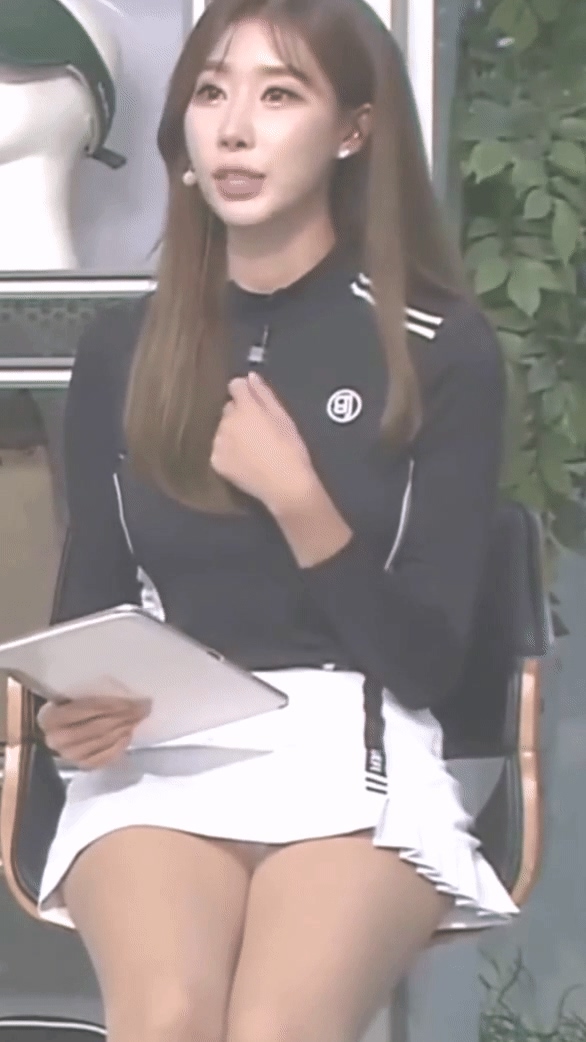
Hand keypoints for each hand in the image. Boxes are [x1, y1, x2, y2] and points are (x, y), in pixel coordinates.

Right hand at [37, 694, 150, 769]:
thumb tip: (120, 689)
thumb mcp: (73, 694)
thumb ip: (87, 693)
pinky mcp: (80, 766)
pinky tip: (128, 735)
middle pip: (96, 727)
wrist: (60, 727)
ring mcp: (68, 755)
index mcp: (50, 717)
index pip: (86, 709)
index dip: (112, 704)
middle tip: (144, 707)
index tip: (134, 698)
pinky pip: (102, 759)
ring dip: (124, 729)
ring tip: (139, 718)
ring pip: (101, 742)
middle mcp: (55, 739)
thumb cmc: (70, 704)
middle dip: (124, 716)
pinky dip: (117, 747)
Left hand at [210, 371, 316, 513]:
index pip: (235, 385)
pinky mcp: (216, 461)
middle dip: (239, 414)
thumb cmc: (290, 449)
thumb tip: (250, 376)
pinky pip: (219, 449)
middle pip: (228, 408)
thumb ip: (264, 394)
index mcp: (245, 407)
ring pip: (223, 429)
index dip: (245, 391)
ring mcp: (218, 442)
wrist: (284, 486)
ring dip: (232, 433)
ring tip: (252, 448)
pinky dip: (228, 452)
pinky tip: (244, 461)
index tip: (253, 402)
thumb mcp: (283, 417)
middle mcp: (227, 421)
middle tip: (257, 431)